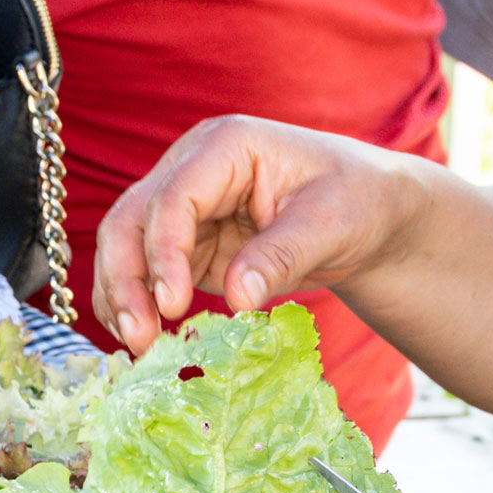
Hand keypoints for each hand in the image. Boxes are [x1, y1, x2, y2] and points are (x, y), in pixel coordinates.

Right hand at [92, 115, 433, 354]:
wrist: (371, 214)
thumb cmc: (358, 200)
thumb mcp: (330, 225)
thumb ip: (281, 256)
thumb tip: (236, 298)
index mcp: (224, 147)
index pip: (173, 198)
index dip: (163, 252)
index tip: (173, 304)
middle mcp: (190, 170)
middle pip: (130, 220)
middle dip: (125, 279)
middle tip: (138, 335)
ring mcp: (183, 208)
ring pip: (125, 249)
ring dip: (122, 297)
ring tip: (139, 345)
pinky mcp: (186, 245)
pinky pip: (145, 274)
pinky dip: (138, 305)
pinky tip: (146, 337)